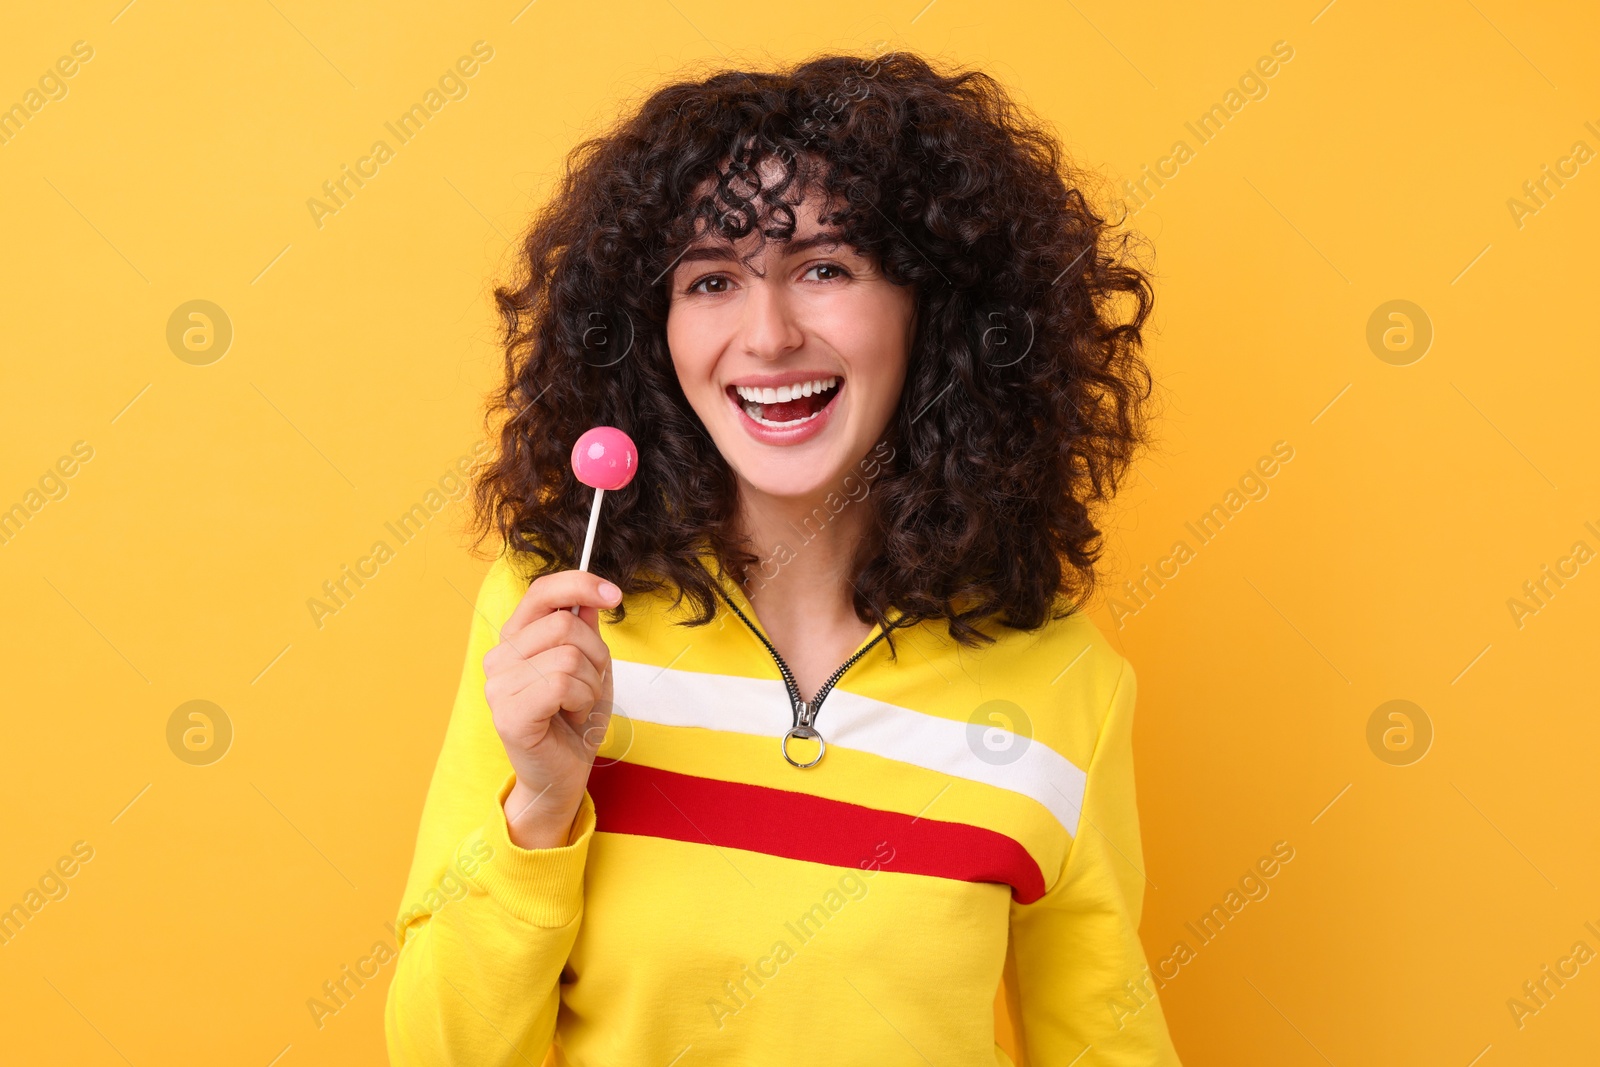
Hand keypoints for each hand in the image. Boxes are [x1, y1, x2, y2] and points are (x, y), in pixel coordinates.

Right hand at [485, 569, 619, 848]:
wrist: (563, 775)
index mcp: (516, 640)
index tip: (614, 594)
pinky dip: (581, 700)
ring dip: (590, 684)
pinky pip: (562, 683)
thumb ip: (586, 631)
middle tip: (589, 686)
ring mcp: (498, 686)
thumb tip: (590, 597)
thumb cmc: (574, 722)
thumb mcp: (591, 667)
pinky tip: (570, 716)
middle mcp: (500, 658)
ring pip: (568, 656)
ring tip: (576, 705)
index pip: (541, 592)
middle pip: (565, 625)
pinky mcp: (508, 713)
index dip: (580, 584)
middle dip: (596, 656)